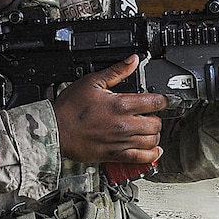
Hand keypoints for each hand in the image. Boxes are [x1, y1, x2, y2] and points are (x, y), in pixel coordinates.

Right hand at [52, 55, 166, 164]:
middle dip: (156, 118)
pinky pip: (141, 158)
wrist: (56, 130)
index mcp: (121, 104)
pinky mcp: (115, 155)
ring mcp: (121, 142)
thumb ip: (116, 71)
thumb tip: (132, 60)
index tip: (161, 101)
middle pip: (156, 123)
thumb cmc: (70, 108)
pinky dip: (152, 155)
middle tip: (150, 115)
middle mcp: (124, 124)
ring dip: (154, 135)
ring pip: (152, 141)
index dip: (162, 100)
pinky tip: (153, 150)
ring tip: (149, 130)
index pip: (155, 102)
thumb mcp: (92, 82)